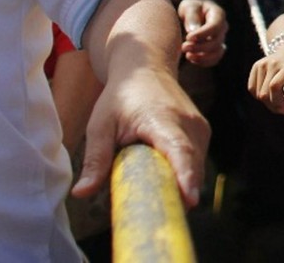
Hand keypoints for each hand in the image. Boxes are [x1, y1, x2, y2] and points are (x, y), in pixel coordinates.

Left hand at [73, 62, 209, 207]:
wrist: (145, 67)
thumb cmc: (121, 96)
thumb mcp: (100, 126)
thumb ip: (95, 161)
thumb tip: (80, 193)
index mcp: (162, 118)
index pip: (179, 150)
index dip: (185, 176)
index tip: (189, 200)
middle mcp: (188, 123)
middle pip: (190, 167)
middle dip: (177, 193)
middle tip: (156, 216)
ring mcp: (200, 127)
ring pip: (196, 167)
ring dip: (179, 184)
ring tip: (156, 195)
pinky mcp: (203, 132)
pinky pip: (196, 162)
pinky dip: (183, 174)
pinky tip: (164, 177)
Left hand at [178, 0, 227, 66]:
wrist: (194, 12)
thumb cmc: (191, 7)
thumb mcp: (189, 6)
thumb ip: (191, 16)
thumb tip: (192, 31)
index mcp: (218, 14)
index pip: (215, 26)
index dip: (203, 34)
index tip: (188, 37)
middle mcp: (223, 28)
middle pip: (216, 42)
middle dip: (199, 47)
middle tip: (183, 47)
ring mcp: (221, 39)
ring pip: (217, 53)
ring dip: (202, 57)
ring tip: (187, 55)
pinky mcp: (216, 49)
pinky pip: (214, 59)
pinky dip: (203, 62)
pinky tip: (191, 58)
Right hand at [247, 45, 283, 113]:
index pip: (274, 86)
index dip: (277, 102)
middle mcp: (273, 63)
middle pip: (264, 92)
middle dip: (273, 105)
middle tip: (283, 109)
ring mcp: (263, 64)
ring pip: (257, 93)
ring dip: (267, 101)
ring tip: (278, 99)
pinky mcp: (256, 66)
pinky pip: (252, 88)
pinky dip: (259, 95)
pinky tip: (269, 94)